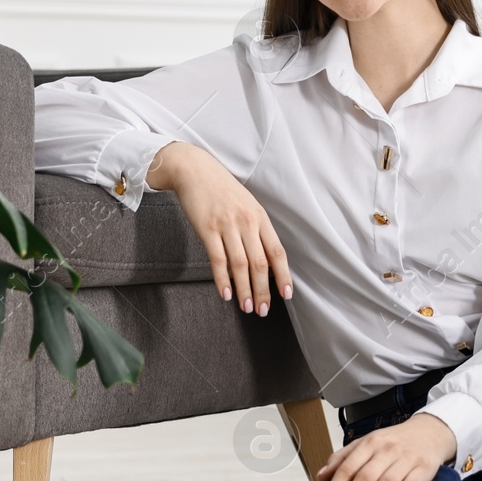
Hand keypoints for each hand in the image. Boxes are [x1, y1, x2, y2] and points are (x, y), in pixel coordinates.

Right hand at [146, 140, 290, 316]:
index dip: (283, 275)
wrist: (195, 170)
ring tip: (247, 307)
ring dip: (245, 290)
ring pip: (240, 265)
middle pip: (260, 263)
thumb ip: (256, 230)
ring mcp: (227, 225)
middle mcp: (247, 222)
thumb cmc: (222, 191)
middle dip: (263, 290)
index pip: (277, 252)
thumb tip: (265, 261)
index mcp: (260, 218)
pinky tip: (226, 294)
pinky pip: (218, 259)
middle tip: (263, 310)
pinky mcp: (207, 228)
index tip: (286, 294)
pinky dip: (223, 280)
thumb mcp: (247, 206)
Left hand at [315, 412, 457, 480]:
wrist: (431, 432)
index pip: (347, 468)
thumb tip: (321, 476)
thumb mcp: (367, 443)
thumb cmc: (394, 442)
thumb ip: (343, 458)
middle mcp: (387, 449)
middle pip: (364, 477)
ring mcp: (406, 459)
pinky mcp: (424, 469)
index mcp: (370, 443)